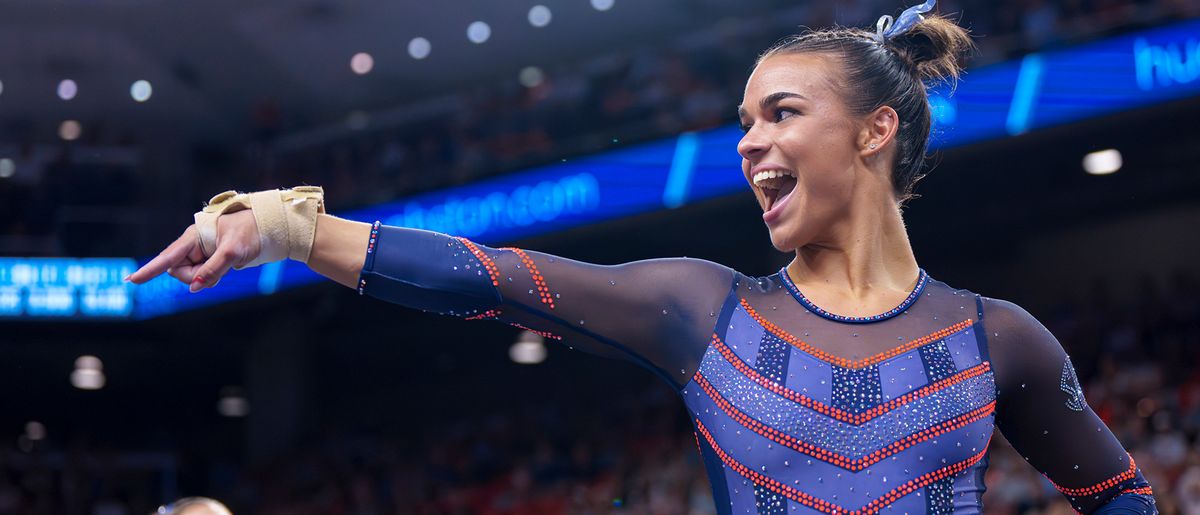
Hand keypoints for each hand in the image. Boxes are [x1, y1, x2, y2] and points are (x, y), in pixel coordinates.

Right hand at [125, 209, 261, 291]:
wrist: (267, 228)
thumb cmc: (250, 233)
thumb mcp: (233, 252)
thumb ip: (212, 270)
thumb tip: (194, 288)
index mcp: (193, 237)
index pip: (168, 257)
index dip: (150, 270)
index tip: (132, 280)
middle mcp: (192, 245)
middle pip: (178, 271)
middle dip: (195, 276)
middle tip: (220, 269)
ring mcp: (200, 253)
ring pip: (191, 276)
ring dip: (206, 277)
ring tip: (227, 263)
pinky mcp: (208, 259)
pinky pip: (203, 275)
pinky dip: (212, 277)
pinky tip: (226, 266)